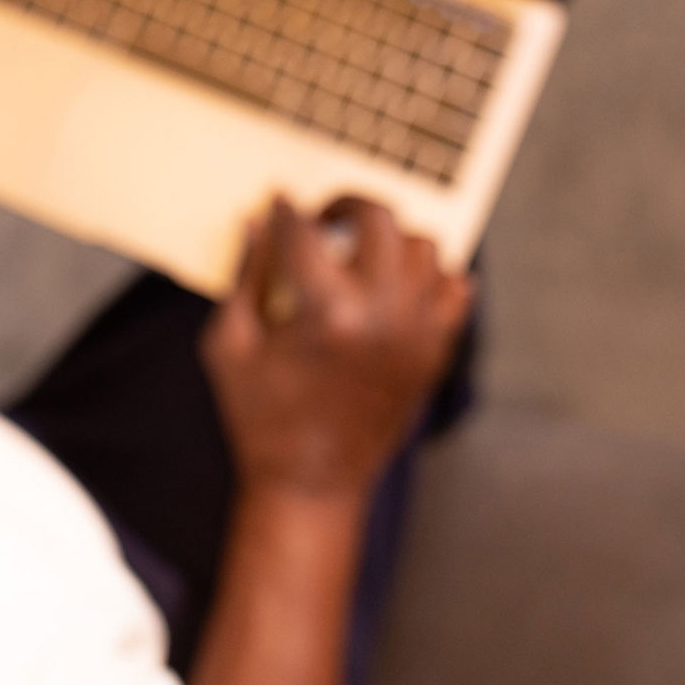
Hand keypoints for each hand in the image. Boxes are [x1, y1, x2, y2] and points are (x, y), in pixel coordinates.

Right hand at [200, 195, 473, 501]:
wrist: (311, 484)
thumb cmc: (261, 418)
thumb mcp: (230, 345)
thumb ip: (245, 275)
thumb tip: (258, 222)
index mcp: (326, 312)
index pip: (305, 231)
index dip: (286, 209)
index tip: (278, 200)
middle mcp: (381, 316)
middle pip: (378, 219)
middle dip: (346, 204)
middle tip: (325, 217)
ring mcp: (415, 336)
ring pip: (423, 248)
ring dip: (389, 239)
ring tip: (360, 250)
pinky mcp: (432, 355)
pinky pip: (455, 292)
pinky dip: (433, 276)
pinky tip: (399, 281)